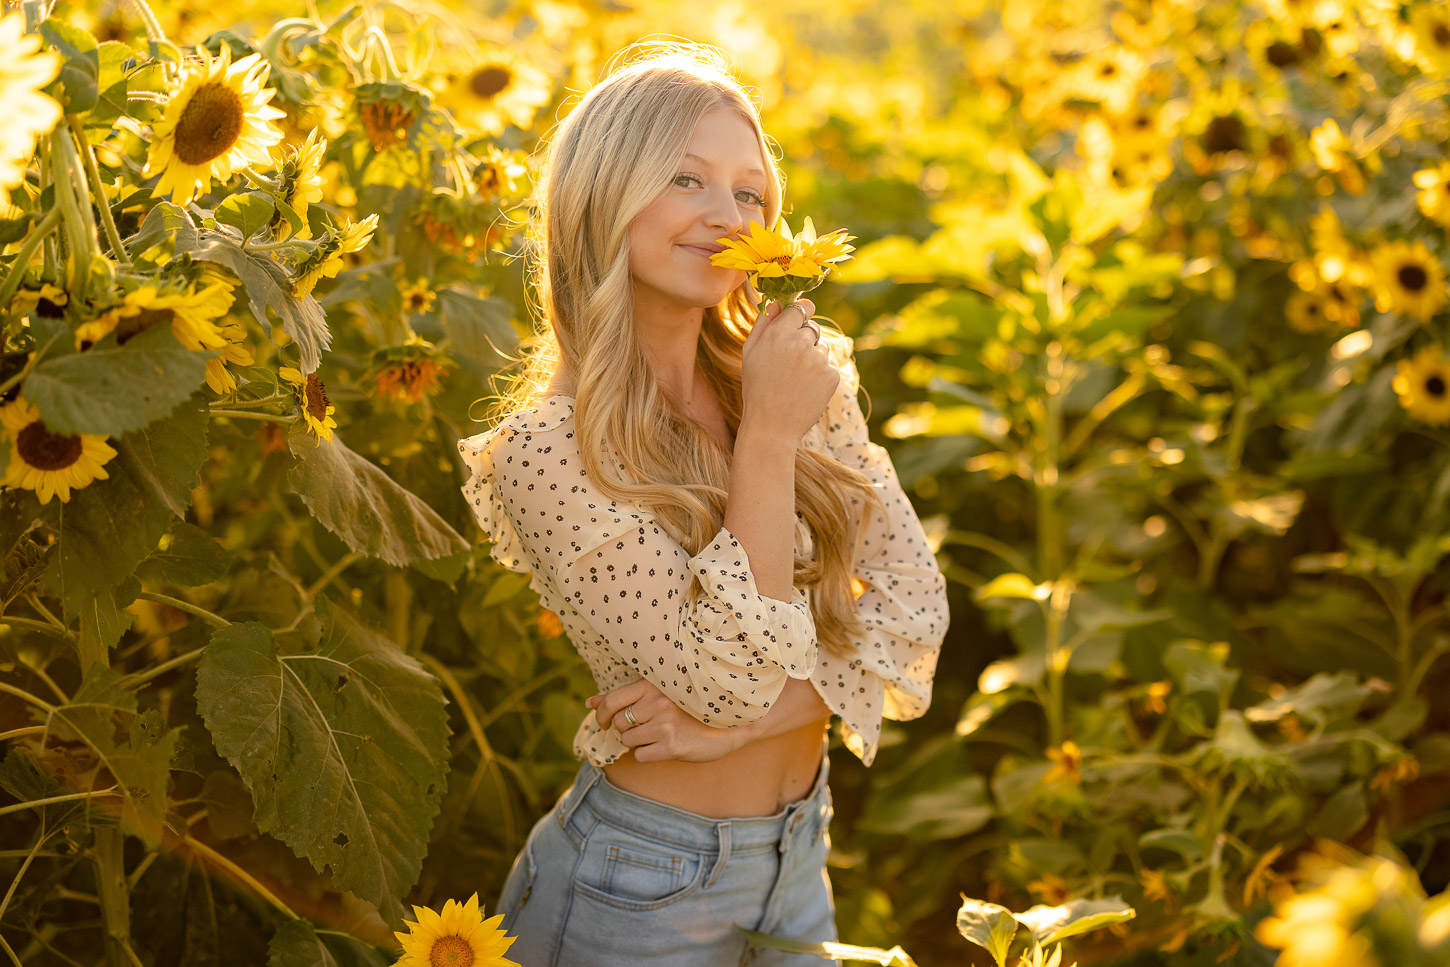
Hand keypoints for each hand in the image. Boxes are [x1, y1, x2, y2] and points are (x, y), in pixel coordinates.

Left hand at [588, 679, 746, 763]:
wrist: (732, 722)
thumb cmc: (693, 705)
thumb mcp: (660, 693)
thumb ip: (625, 697)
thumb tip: (590, 702)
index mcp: (653, 685)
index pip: (611, 701)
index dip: (601, 715)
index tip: (603, 723)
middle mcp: (656, 703)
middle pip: (618, 723)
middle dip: (625, 729)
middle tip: (644, 728)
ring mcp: (664, 725)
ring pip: (628, 741)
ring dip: (638, 742)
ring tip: (659, 735)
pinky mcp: (671, 746)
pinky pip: (641, 756)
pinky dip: (648, 754)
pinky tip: (665, 746)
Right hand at [738, 298, 838, 443]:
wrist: (772, 425)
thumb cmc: (757, 387)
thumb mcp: (750, 351)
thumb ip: (764, 321)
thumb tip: (778, 300)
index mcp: (778, 332)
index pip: (801, 307)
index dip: (799, 315)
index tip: (797, 323)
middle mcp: (800, 342)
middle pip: (812, 327)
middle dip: (804, 339)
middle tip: (789, 363)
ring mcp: (818, 359)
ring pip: (822, 347)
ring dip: (813, 357)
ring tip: (796, 379)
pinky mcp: (832, 375)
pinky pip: (830, 365)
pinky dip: (821, 375)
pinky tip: (806, 388)